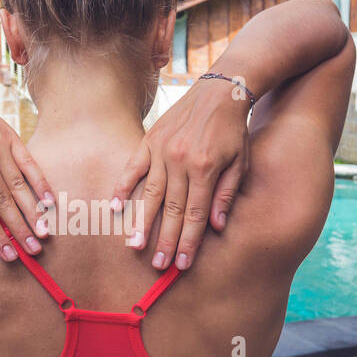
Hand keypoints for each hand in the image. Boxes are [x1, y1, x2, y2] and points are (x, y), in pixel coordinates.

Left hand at [0, 93, 54, 261]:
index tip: (10, 255)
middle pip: (3, 201)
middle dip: (19, 229)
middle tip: (33, 251)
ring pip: (19, 185)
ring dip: (33, 211)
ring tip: (44, 233)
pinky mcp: (10, 137)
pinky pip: (29, 163)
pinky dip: (40, 182)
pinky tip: (50, 202)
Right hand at [110, 80, 249, 269]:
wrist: (220, 90)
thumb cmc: (233, 130)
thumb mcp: (240, 162)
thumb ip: (226, 194)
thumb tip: (216, 227)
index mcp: (205, 168)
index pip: (195, 214)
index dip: (188, 241)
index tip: (181, 263)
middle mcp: (181, 161)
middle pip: (171, 209)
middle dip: (165, 240)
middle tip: (158, 265)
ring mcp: (162, 150)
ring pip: (150, 193)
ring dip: (142, 222)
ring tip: (134, 245)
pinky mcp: (150, 140)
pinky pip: (133, 167)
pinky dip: (122, 187)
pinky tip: (115, 208)